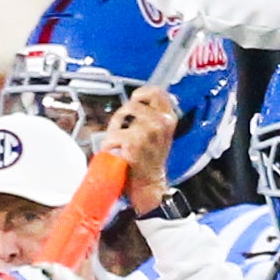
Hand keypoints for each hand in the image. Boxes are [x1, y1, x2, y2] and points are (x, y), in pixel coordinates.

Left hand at [99, 86, 180, 216]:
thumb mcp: (157, 135)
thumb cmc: (149, 162)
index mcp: (170, 119)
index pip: (158, 93)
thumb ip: (150, 117)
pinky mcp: (135, 143)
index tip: (135, 100)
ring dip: (115, 129)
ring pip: (122, 118)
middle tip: (122, 128)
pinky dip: (110, 144)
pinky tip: (114, 152)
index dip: (142, 94)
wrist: (148, 186)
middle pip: (134, 104)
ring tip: (117, 142)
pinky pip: (114, 135)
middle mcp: (162, 123)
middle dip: (123, 114)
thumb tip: (136, 103)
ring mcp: (149, 133)